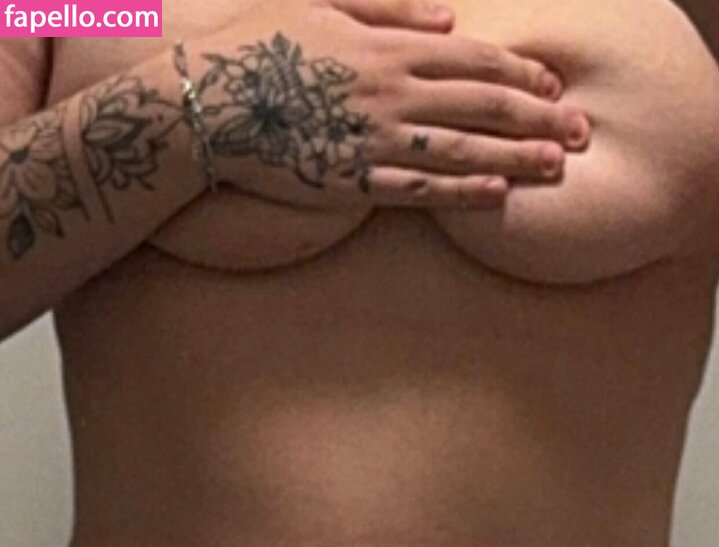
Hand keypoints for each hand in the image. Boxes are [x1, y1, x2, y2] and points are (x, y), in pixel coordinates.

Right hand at [188, 0, 590, 208]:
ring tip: (559, 167)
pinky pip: (418, 190)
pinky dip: (462, 193)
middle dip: (539, 118)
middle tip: (582, 132)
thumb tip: (450, 19)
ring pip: (462, 150)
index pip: (473, 60)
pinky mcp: (352, 181)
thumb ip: (389, 7)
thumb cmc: (256, 43)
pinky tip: (498, 195)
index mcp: (387, 45)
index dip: (520, 74)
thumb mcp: (320, 0)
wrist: (203, 99)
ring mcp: (374, 140)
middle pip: (482, 105)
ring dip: (516, 158)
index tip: (555, 85)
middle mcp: (392, 92)